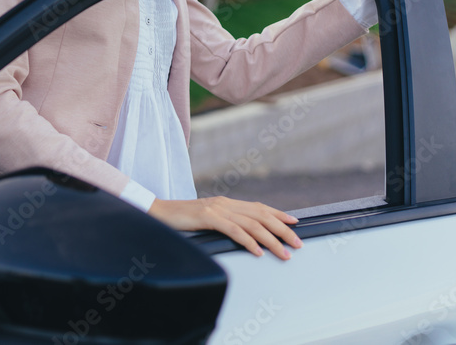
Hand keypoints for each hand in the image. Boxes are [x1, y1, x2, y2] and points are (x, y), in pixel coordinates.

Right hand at [148, 196, 301, 259]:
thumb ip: (224, 222)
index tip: (295, 222)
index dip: (278, 214)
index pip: (258, 207)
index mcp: (226, 203)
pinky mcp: (207, 217)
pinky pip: (233, 230)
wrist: (157, 212)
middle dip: (282, 229)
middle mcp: (225, 203)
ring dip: (271, 240)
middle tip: (298, 243)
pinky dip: (248, 241)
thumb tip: (243, 234)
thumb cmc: (181, 219)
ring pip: (252, 224)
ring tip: (284, 253)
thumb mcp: (206, 219)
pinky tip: (258, 252)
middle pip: (261, 215)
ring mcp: (216, 209)